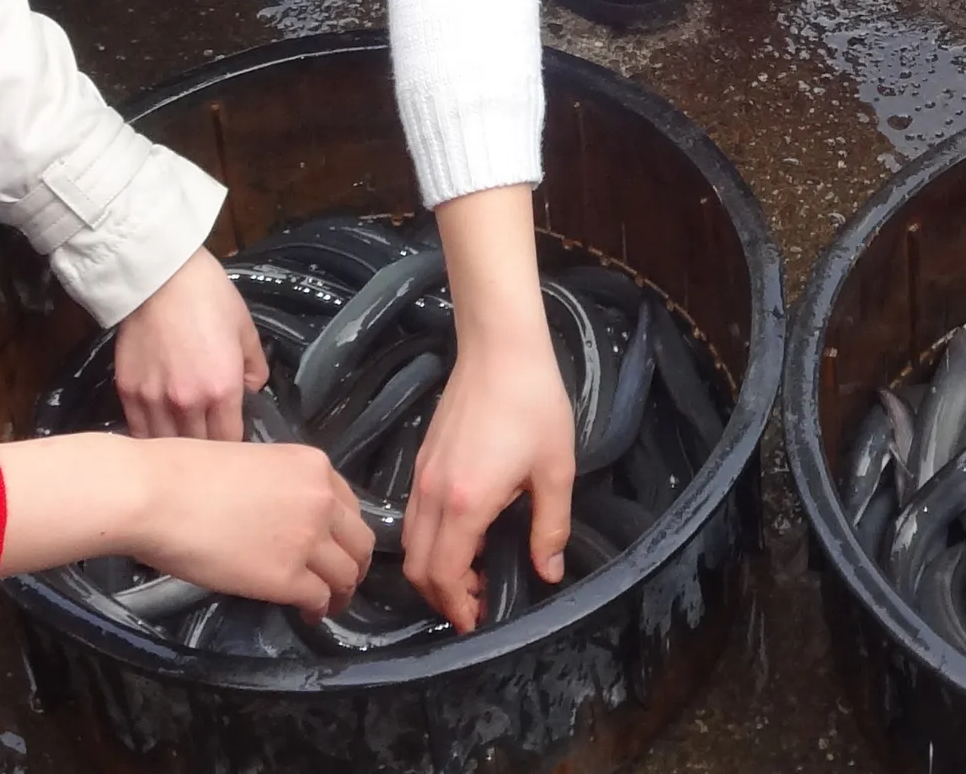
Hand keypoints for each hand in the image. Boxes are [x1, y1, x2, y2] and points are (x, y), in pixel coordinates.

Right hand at [0, 433, 372, 616]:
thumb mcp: (255, 464)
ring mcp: (308, 538)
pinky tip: (309, 614)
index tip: (337, 547)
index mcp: (315, 465)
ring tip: (330, 604)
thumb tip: (279, 516)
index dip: (345, 531)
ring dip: (341, 591)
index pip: (349, 505)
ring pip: (346, 572)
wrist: (161, 496)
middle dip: (353, 563)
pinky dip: (319, 609)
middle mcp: (322, 499)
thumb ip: (281, 489)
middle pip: (359, 540)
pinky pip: (319, 597)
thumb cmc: (189, 474)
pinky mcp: (286, 577)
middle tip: (341, 581)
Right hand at [114, 247, 267, 440]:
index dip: (236, 446)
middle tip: (213, 442)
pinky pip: (140, 432)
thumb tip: (253, 390)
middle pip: (199, 449)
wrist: (162, 279)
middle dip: (209, 451)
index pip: (230, 440)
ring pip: (167, 447)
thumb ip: (255, 367)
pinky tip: (160, 435)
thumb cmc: (209, 298)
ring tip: (186, 444)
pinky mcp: (128, 394)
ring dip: (179, 448)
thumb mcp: (246, 330)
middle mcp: (187, 403)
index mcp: (222, 389)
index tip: (236, 440)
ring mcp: (154, 401)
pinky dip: (152, 438)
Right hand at [403, 187, 573, 632]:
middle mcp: (434, 494)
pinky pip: (412, 516)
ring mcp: (422, 474)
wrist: (500, 347)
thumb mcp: (555, 468)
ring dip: (432, 568)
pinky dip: (427, 540)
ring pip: (410, 542)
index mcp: (465, 502)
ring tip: (469, 573)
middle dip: (441, 595)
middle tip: (475, 602)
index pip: (443, 574)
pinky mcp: (422, 458)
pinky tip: (460, 534)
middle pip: (417, 566)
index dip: (457, 605)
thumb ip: (550, 526)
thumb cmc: (534, 403)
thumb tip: (548, 572)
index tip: (479, 618)